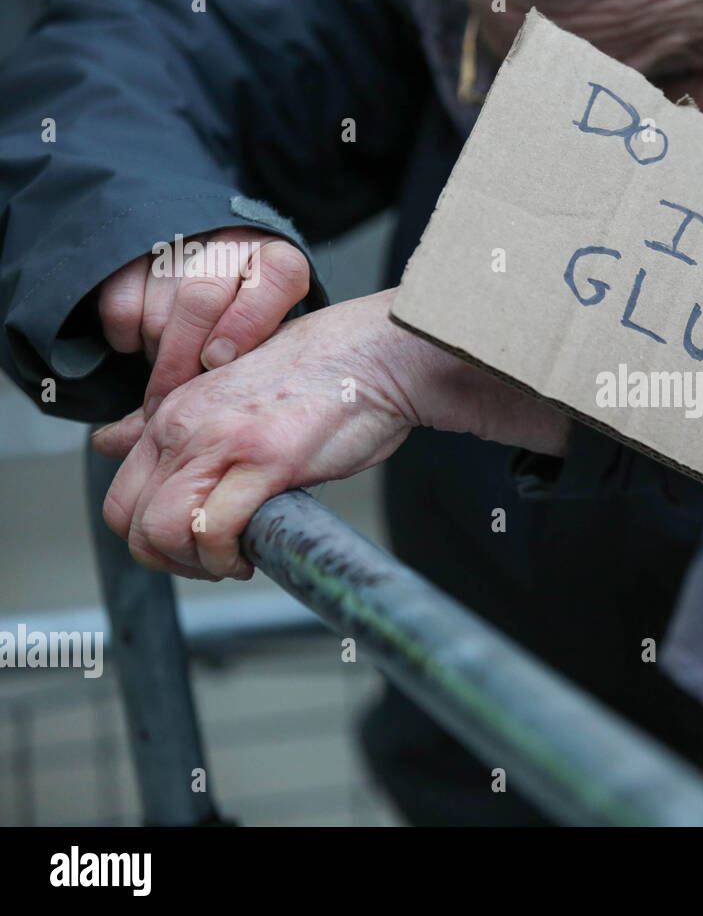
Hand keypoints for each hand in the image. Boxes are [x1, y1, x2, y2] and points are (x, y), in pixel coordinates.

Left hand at [93, 288, 570, 579]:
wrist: (378, 354)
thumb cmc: (322, 373)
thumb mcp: (228, 389)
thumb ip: (167, 420)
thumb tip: (110, 441)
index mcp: (175, 410)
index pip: (122, 495)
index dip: (153, 534)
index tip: (198, 541)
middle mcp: (186, 424)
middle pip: (129, 520)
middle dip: (168, 557)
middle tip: (216, 558)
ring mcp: (222, 441)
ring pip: (159, 530)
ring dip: (195, 563)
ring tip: (235, 558)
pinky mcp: (265, 460)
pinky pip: (212, 528)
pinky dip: (226, 556)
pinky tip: (256, 552)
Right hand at [96, 226, 309, 417]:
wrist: (212, 270)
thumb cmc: (248, 319)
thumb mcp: (270, 334)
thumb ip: (255, 353)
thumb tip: (218, 383)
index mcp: (277, 258)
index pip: (277, 277)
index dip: (246, 323)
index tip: (219, 361)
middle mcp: (231, 241)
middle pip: (201, 299)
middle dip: (182, 360)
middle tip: (170, 402)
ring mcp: (180, 242)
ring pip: (158, 311)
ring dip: (158, 352)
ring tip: (175, 366)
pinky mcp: (132, 252)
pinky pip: (119, 306)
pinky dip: (126, 337)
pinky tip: (143, 343)